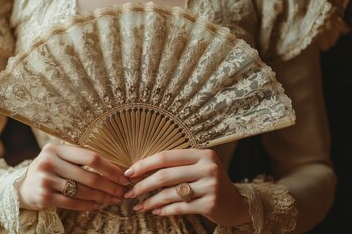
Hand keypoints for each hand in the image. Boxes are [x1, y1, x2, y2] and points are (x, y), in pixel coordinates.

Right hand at [17, 143, 129, 210]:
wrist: (22, 187)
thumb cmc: (49, 171)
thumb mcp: (59, 159)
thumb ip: (80, 160)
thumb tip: (114, 170)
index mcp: (56, 149)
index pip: (90, 157)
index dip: (110, 168)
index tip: (123, 176)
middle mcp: (49, 162)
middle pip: (89, 176)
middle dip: (110, 186)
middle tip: (122, 192)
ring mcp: (45, 180)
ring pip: (82, 191)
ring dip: (102, 197)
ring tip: (113, 199)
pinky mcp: (43, 197)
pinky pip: (72, 202)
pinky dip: (88, 205)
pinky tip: (97, 205)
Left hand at [123, 149, 250, 225]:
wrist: (237, 204)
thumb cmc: (210, 183)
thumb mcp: (198, 167)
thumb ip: (177, 165)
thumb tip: (141, 169)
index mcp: (202, 154)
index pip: (166, 157)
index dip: (144, 164)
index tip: (128, 173)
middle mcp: (208, 168)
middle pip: (165, 176)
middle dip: (142, 185)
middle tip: (129, 193)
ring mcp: (211, 186)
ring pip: (170, 194)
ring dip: (150, 201)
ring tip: (139, 206)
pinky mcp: (211, 204)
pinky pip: (179, 207)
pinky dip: (164, 210)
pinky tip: (155, 211)